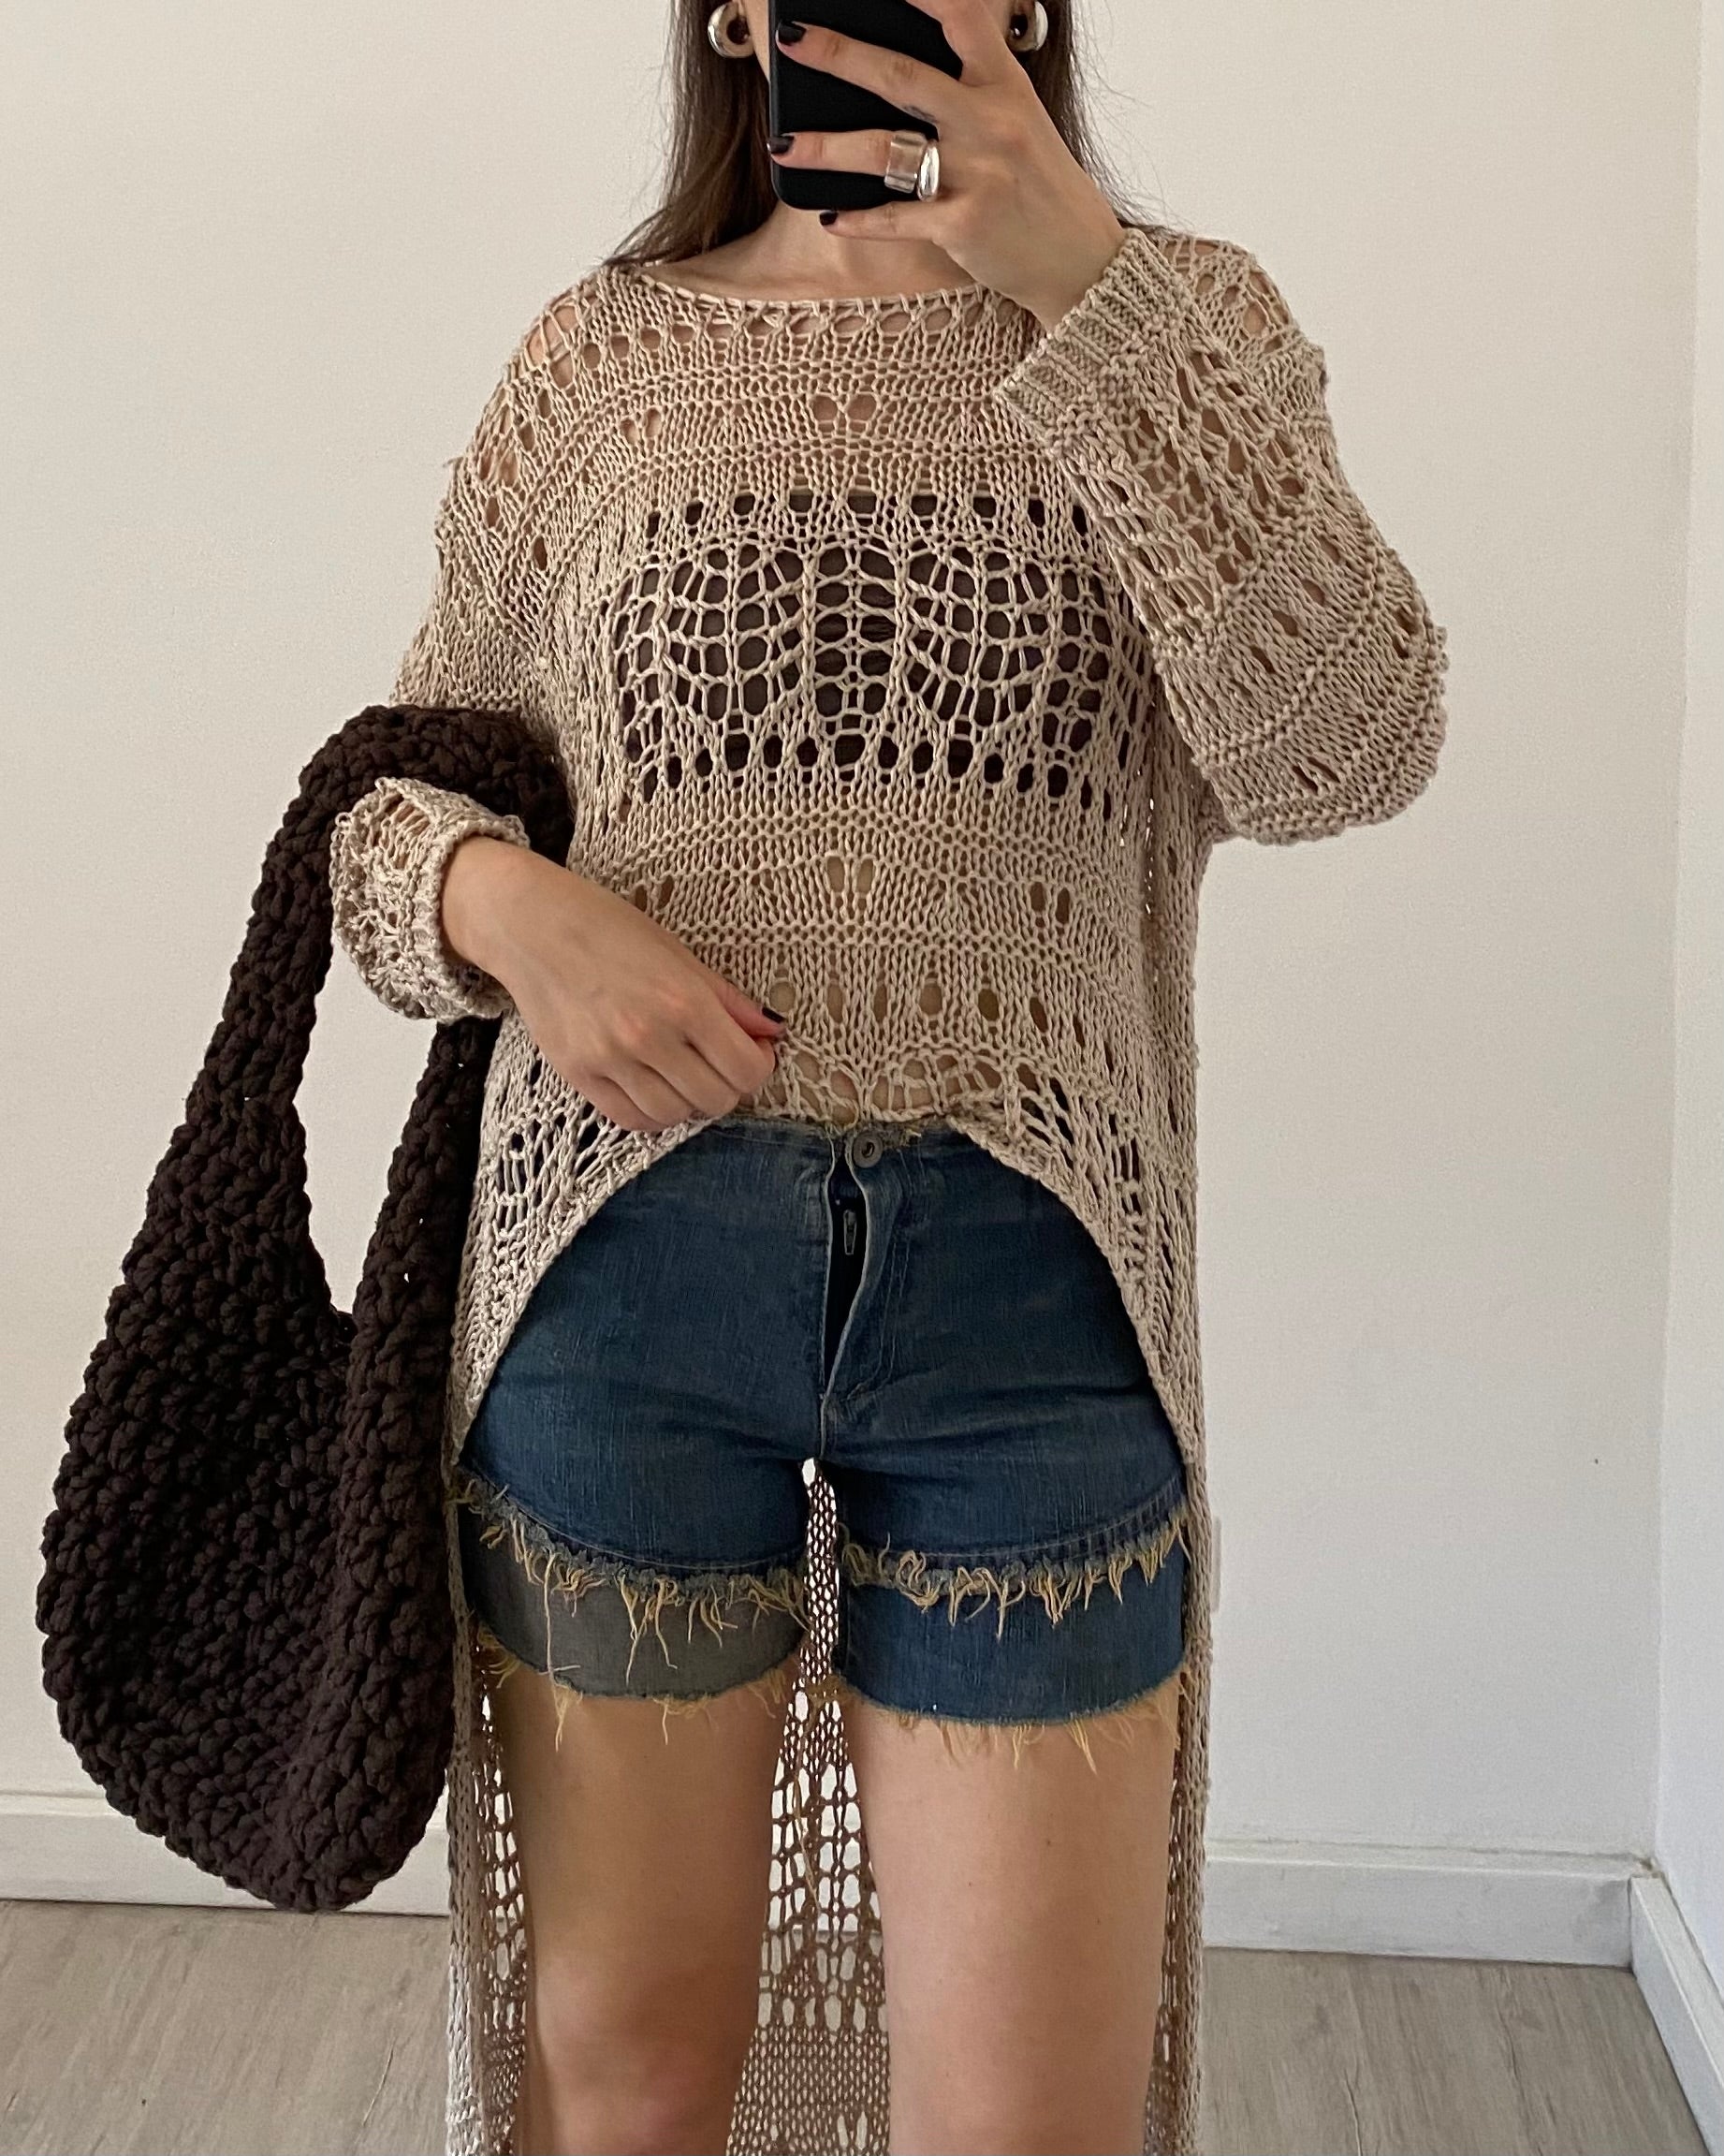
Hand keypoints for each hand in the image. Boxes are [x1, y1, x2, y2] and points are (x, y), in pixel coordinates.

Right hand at [442, 836, 786, 1133]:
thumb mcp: (678, 954)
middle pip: (716, 1099)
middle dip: (730, 1085)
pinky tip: (655, 1089)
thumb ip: (728, 999)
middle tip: (721, 1063)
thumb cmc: (609, 928)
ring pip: (676, 1116)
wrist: (532, 926)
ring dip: (691, 1102)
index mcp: (683, 1001)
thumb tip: (771, 1031)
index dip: (760, 1066)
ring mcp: (610, 1061)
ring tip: (685, 1074)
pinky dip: (653, 1114)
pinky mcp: (578, 1076)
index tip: (754, 1051)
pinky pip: (631, 1120)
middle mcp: (649, 1037)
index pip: (746, 1068)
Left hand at [769, 0, 1126, 327]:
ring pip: (883, 151)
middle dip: (838, 54)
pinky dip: (857, 218)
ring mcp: (976, 175)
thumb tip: (899, 70)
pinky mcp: (963, 227)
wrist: (1081, 261)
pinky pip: (895, 218)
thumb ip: (973, 88)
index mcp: (1005, 84)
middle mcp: (990, 122)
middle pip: (901, 77)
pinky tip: (829, 214)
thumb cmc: (1039, 187)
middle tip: (791, 40)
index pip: (959, 18)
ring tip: (781, 144)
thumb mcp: (1020, 120)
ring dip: (824, 147)